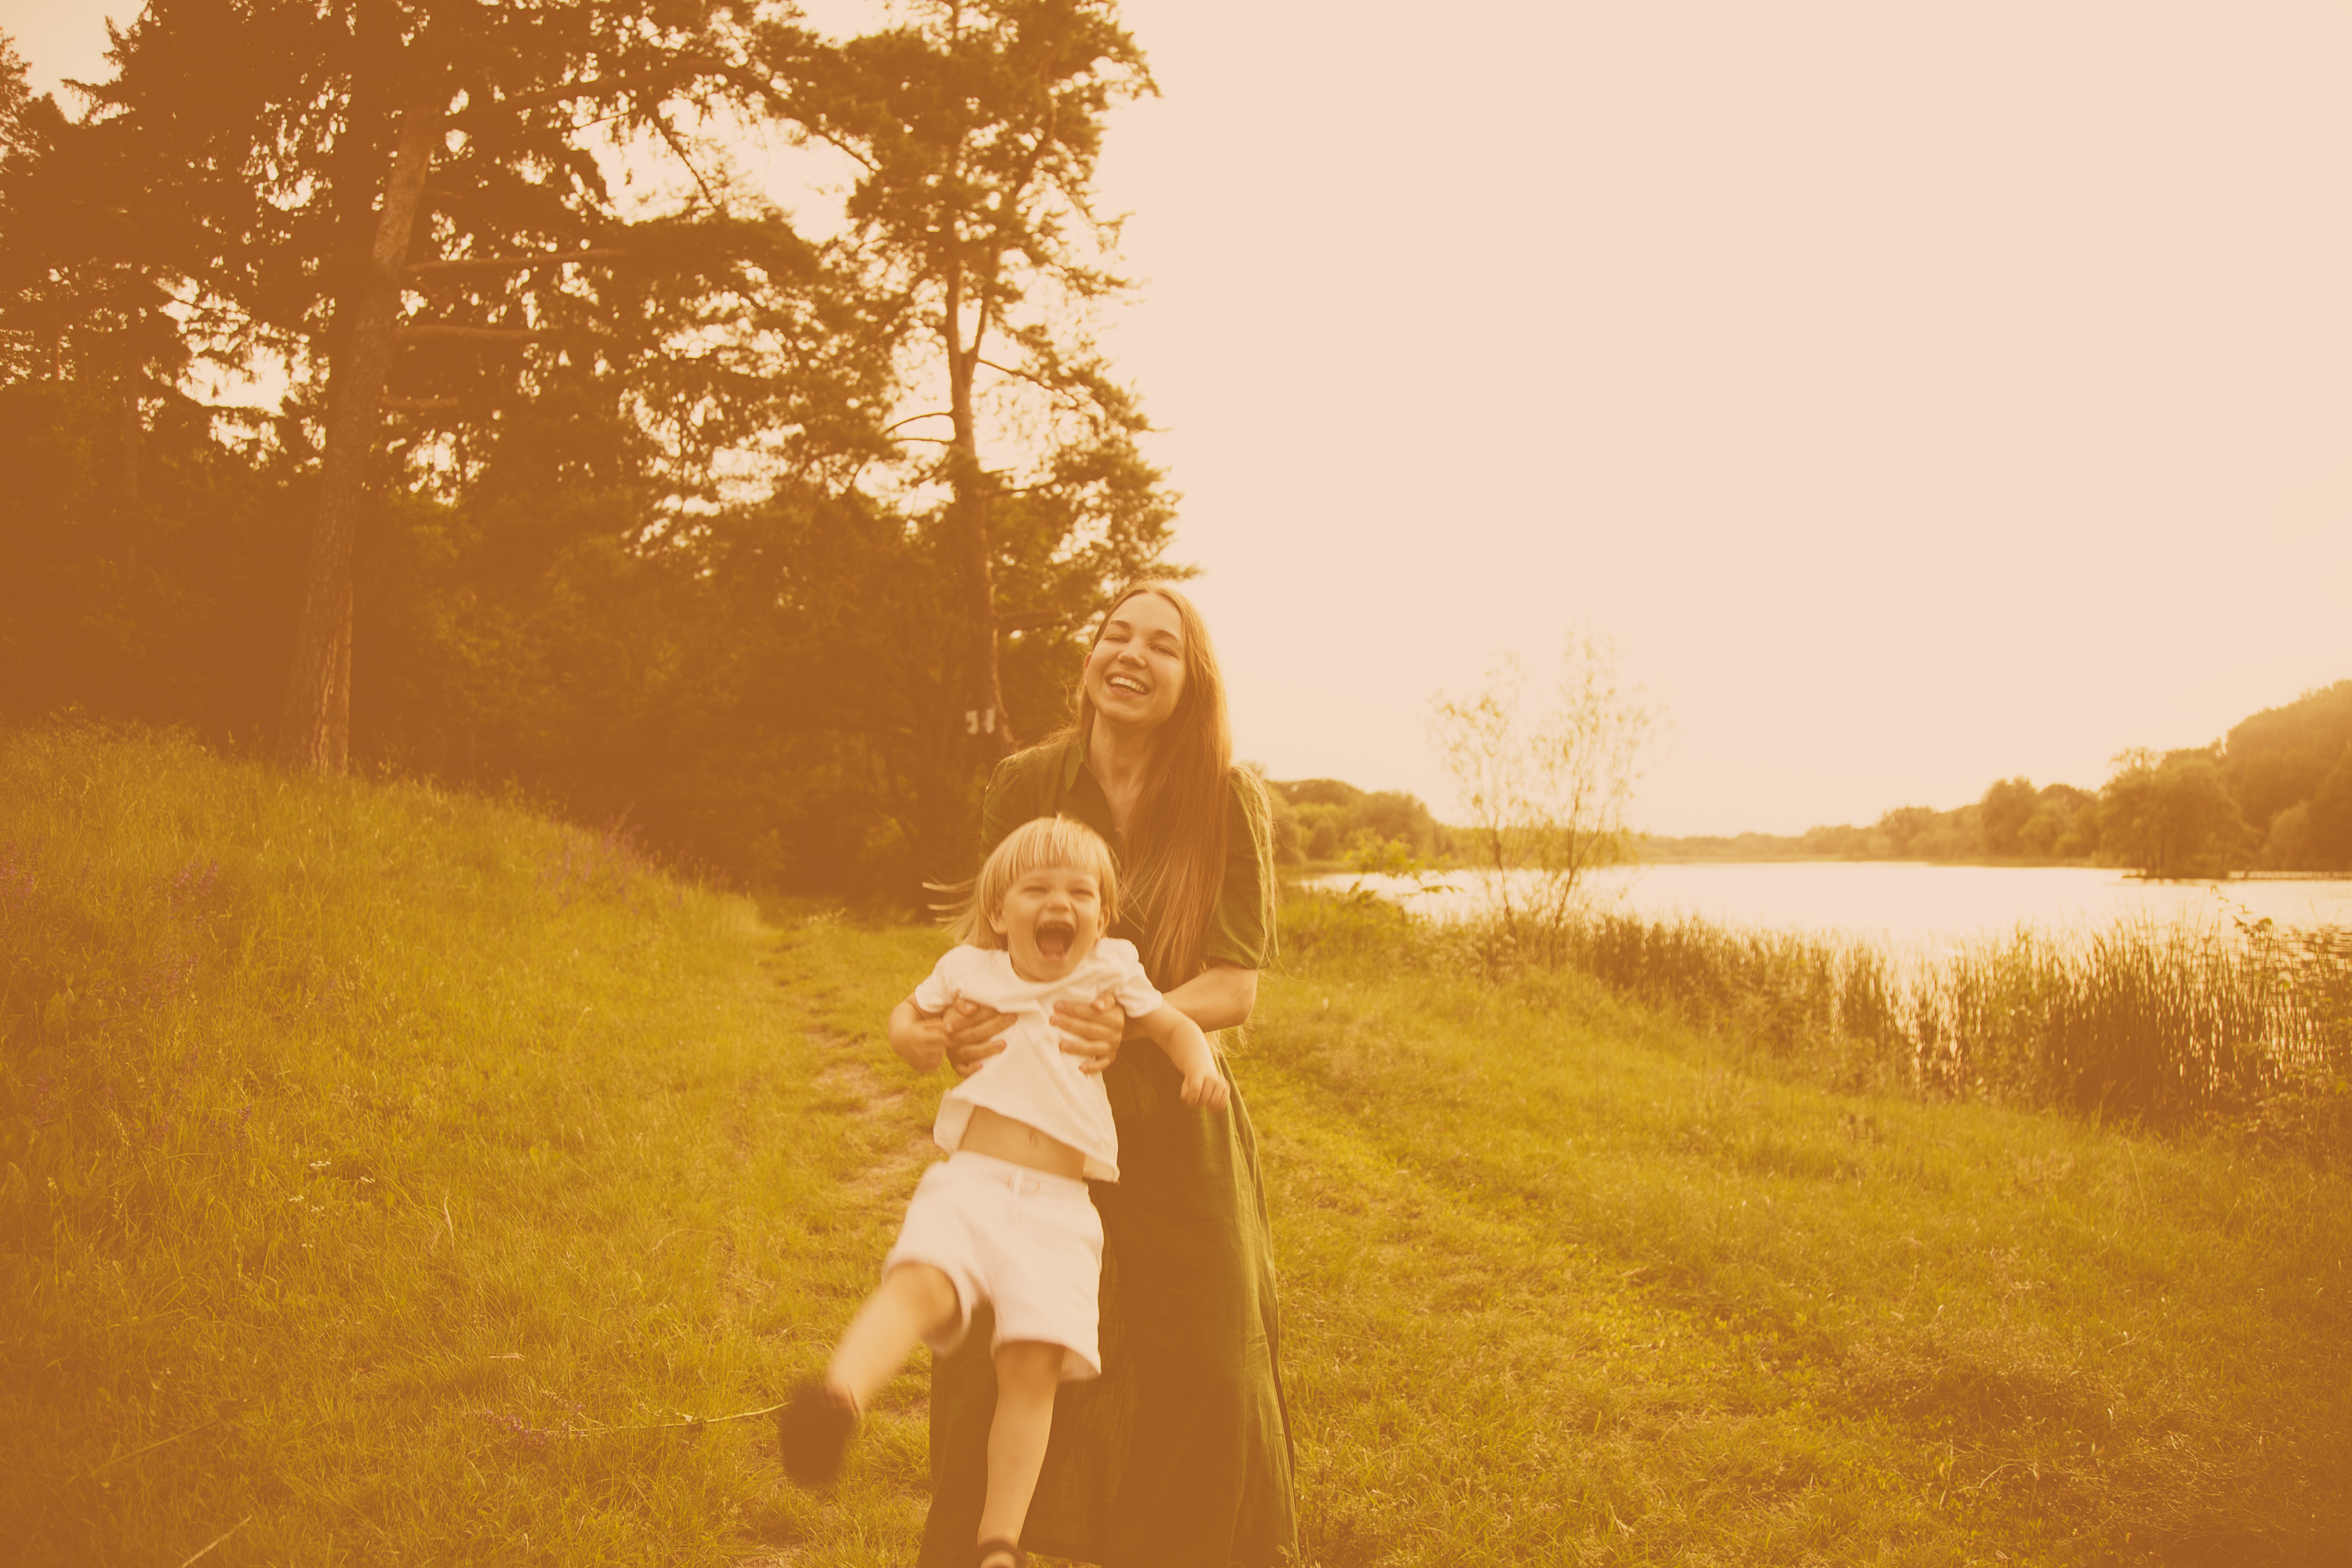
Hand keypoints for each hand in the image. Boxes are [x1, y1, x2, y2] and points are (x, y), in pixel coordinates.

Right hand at [891, 998, 1012, 1077]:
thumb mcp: (950, 1010)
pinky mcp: (954, 1064)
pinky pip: (961, 1069)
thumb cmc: (942, 1020)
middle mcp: (950, 1039)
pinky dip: (970, 1070)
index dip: (988, 1011)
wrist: (915, 1038)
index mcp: (950, 1022)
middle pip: (973, 1032)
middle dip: (994, 1025)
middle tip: (1012, 1018)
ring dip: (987, 1049)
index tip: (1005, 1007)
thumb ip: (961, 1004)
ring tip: (1004, 1044)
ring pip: (970, 1051)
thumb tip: (972, 1007)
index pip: (970, 1017)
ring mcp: (951, 1053)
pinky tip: (982, 1067)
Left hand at [1052, 987, 1125, 1075]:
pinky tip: (1080, 1068)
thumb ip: (1104, 1000)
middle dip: (1070, 1024)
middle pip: (1090, 1029)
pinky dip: (1092, 1067)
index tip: (1057, 1006)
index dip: (1074, 1009)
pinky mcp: (1110, 1058)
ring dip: (1077, 1047)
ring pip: (1093, 1048)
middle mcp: (1115, 1033)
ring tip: (1061, 1045)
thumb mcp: (1110, 1000)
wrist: (1122, 1025)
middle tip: (1053, 1021)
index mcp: (1115, 1017)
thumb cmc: (1108, 1010)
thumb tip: (1097, 1005)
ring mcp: (1112, 1047)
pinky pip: (1102, 1064)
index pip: (1092, 1013)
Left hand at [1180, 1065, 1228, 1110]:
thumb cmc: (1193, 1081)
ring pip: (1215, 1100)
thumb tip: (1190, 1103)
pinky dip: (1219, 1107)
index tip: (1191, 1105)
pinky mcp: (1226, 1087)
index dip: (1192, 1099)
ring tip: (1207, 1106)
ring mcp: (1220, 1082)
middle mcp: (1211, 1077)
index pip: (1196, 1088)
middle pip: (1205, 1097)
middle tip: (1199, 1100)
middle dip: (1200, 1102)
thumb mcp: (1186, 1085)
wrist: (1204, 1069)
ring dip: (1209, 1106)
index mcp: (1198, 1075)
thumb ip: (1185, 1094)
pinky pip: (1224, 1101)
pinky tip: (1213, 1109)